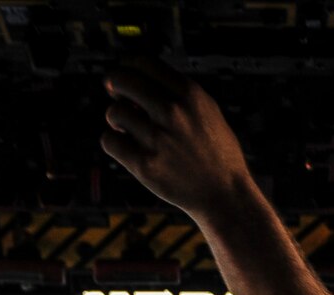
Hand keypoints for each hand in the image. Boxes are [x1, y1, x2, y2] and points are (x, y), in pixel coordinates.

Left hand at [102, 60, 253, 219]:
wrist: (224, 194)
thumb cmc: (214, 150)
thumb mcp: (206, 110)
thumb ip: (176, 91)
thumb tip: (136, 75)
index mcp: (189, 94)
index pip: (143, 63)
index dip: (129, 68)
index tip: (126, 79)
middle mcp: (173, 112)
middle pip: (122, 81)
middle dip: (114, 85)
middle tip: (115, 94)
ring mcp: (157, 139)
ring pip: (114, 112)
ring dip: (115, 118)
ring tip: (126, 128)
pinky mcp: (145, 165)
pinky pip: (109, 141)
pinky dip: (113, 142)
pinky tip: (124, 146)